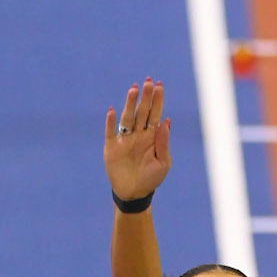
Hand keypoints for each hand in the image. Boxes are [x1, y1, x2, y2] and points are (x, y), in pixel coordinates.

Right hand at [104, 78, 170, 200]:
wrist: (134, 194)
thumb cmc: (151, 178)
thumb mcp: (162, 163)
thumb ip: (163, 142)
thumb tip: (166, 120)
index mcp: (151, 137)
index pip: (155, 114)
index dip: (157, 100)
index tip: (159, 86)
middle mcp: (138, 134)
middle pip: (141, 112)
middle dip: (145, 97)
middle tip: (148, 81)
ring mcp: (124, 140)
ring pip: (127, 117)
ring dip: (130, 104)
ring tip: (134, 89)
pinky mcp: (111, 147)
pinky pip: (110, 132)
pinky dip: (110, 122)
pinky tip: (112, 111)